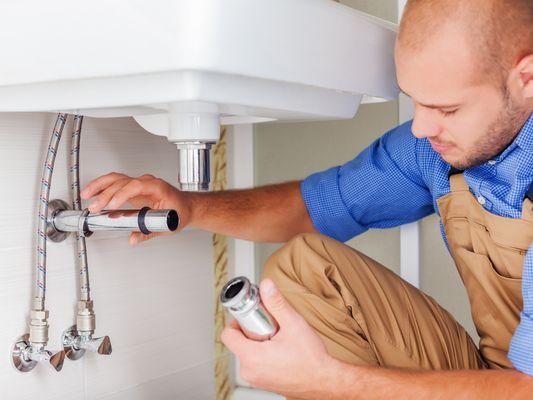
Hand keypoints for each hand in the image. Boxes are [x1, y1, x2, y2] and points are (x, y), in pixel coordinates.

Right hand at [80, 172, 189, 244]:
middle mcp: (148, 182)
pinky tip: (92, 193)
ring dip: (100, 186)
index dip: (123, 194)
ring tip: (86, 196)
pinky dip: (102, 187)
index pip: (137, 186)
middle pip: (123, 183)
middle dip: (107, 195)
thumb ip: (149, 233)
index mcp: (158, 188)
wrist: (186, 206)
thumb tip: (133, 239)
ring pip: (117, 179)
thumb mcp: (168, 225)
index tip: (113, 205)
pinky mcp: (133, 187)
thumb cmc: (180, 212)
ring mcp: (140, 183)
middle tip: (95, 208)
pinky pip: (116, 183)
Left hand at [221, 279, 336, 398]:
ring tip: (278, 340)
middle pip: (238, 342)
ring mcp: (256, 379)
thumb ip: (276, 303)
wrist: (324, 382)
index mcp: (252, 357)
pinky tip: (280, 351)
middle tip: (271, 327)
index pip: (228, 334)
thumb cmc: (311, 358)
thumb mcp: (293, 324)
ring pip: (247, 352)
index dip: (237, 321)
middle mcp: (250, 371)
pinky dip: (263, 354)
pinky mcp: (263, 382)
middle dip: (252, 330)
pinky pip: (255, 363)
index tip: (251, 316)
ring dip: (258, 342)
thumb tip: (266, 286)